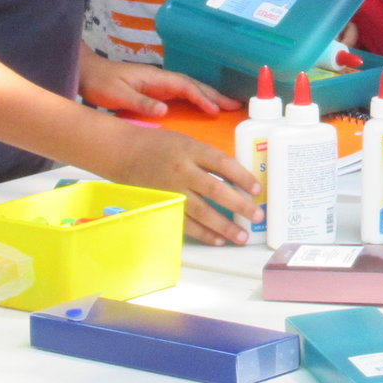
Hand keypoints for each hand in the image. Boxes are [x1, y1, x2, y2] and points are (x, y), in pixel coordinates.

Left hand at [79, 50, 232, 116]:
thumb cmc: (101, 83)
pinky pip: (182, 94)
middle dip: (214, 95)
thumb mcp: (117, 95)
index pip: (184, 86)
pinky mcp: (156, 90)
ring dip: (209, 96)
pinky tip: (205, 107)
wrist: (87, 74)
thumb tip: (164, 110)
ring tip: (227, 107)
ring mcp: (160, 84)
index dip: (201, 97)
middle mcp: (161, 79)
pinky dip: (197, 98)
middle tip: (234, 107)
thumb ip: (140, 102)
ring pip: (190, 89)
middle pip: (193, 85)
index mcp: (155, 78)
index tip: (215, 110)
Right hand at [99, 124, 258, 245]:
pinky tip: (218, 240)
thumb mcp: (187, 143)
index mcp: (191, 150)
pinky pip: (185, 223)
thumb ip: (209, 159)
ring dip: (224, 226)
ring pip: (201, 211)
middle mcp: (182, 170)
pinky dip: (203, 234)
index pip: (223, 163)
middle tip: (256, 215)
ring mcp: (171, 190)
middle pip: (215, 190)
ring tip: (241, 236)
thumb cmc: (160, 146)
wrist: (124, 153)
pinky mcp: (163, 205)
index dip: (243, 177)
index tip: (257, 189)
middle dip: (239, 205)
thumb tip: (238, 179)